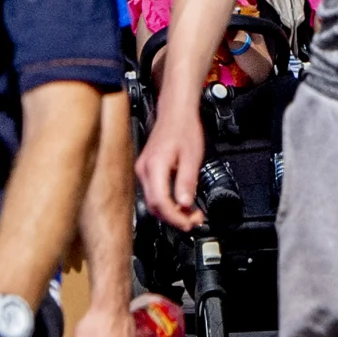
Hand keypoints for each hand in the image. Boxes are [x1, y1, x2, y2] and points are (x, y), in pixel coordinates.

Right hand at [138, 102, 205, 230]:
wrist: (175, 113)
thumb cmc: (183, 129)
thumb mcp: (192, 157)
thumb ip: (186, 182)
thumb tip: (185, 204)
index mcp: (155, 167)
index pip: (160, 202)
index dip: (174, 217)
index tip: (189, 224)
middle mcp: (144, 170)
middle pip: (155, 205)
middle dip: (174, 217)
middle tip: (194, 221)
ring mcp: (143, 170)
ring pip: (154, 201)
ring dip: (171, 211)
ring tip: (191, 214)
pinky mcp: (147, 170)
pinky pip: (154, 192)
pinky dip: (167, 202)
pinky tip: (181, 203)